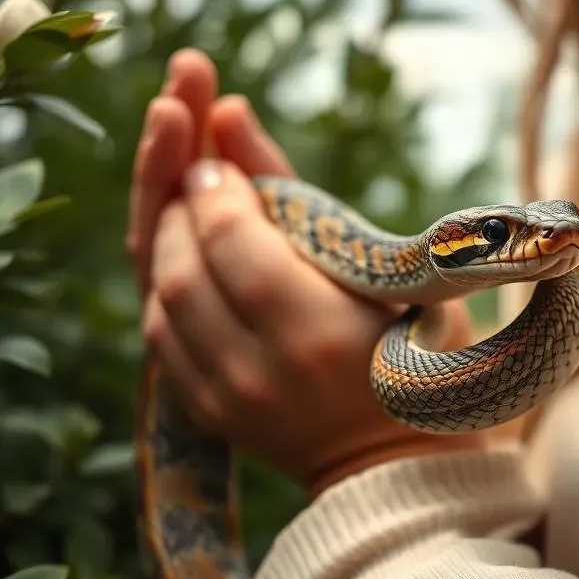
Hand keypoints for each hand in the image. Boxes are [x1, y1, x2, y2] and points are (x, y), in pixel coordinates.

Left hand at [127, 50, 485, 496]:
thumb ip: (299, 194)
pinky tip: (180, 229)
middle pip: (179, 270)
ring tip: (184, 172)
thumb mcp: (386, 269)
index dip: (216, 185)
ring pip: (156, 300)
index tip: (218, 143)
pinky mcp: (206, 412)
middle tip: (182, 126)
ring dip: (161, 226)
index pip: (234, 245)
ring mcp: (225, 402)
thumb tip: (228, 113)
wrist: (403, 464)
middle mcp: (259, 374)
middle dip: (170, 187)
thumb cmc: (423, 353)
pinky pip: (158, 332)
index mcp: (320, 336)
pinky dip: (162, 272)